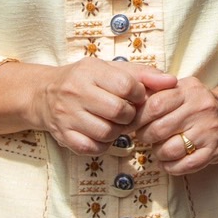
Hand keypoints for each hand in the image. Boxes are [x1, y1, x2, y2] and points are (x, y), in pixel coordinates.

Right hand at [34, 58, 174, 155]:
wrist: (46, 94)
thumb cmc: (88, 80)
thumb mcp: (112, 69)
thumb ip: (144, 74)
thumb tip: (172, 81)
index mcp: (91, 71)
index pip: (127, 85)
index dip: (139, 94)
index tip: (136, 96)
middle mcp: (76, 92)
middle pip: (118, 111)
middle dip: (129, 115)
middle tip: (127, 113)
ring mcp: (67, 116)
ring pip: (107, 132)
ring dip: (117, 131)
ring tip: (114, 123)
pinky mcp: (64, 136)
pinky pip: (93, 148)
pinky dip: (103, 144)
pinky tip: (102, 134)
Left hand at [134, 77, 217, 174]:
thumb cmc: (198, 104)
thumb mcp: (182, 89)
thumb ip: (158, 91)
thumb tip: (130, 104)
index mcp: (189, 90)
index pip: (155, 105)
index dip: (138, 118)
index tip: (132, 123)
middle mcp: (200, 108)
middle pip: (159, 129)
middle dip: (145, 136)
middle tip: (145, 136)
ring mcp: (208, 130)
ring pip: (170, 150)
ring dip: (158, 153)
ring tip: (159, 148)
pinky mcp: (213, 150)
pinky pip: (184, 165)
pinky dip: (170, 167)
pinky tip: (168, 161)